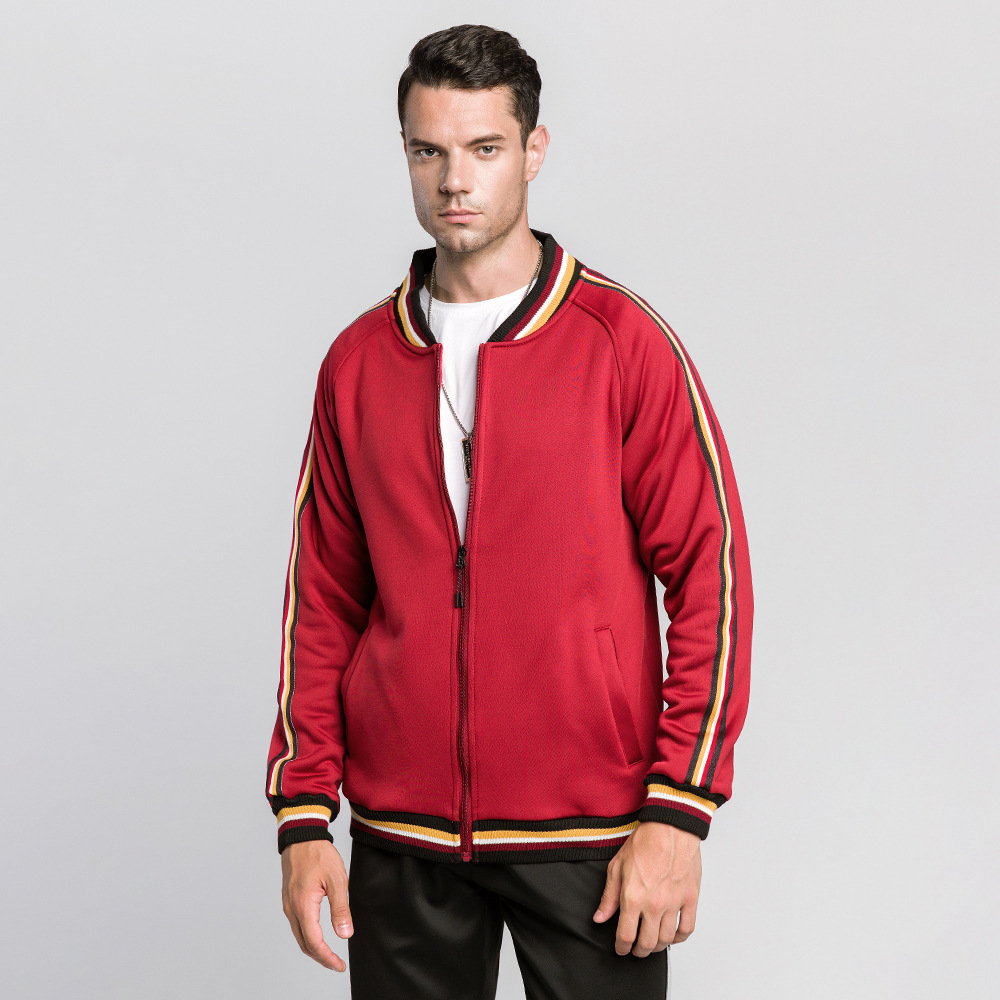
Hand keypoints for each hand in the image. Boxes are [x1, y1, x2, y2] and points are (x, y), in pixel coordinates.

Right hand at [280, 839, 352, 971]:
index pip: (314, 943)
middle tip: (336, 963)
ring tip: (329, 953)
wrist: (302, 836)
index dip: (327, 958)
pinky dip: (308, 936)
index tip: (339, 965)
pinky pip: (297, 925)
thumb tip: (345, 934)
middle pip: (304, 944)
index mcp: (303, 906)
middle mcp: (292, 909)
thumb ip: (341, 908)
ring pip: (299, 936)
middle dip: (321, 957)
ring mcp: (288, 905)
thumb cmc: (319, 854)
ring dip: (314, 948)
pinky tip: (318, 935)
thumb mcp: (337, 880)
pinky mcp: (289, 900)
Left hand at [593, 821, 701, 956]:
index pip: (625, 936)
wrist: (670, 828)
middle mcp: (654, 905)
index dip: (621, 948)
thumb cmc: (644, 842)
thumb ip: (609, 897)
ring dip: (657, 946)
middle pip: (647, 943)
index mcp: (633, 898)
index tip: (621, 949)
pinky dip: (679, 938)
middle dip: (639, 951)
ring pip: (666, 939)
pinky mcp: (690, 898)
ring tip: (652, 944)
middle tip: (635, 950)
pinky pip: (687, 928)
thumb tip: (600, 917)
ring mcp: (674, 903)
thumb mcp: (617, 867)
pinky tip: (672, 936)